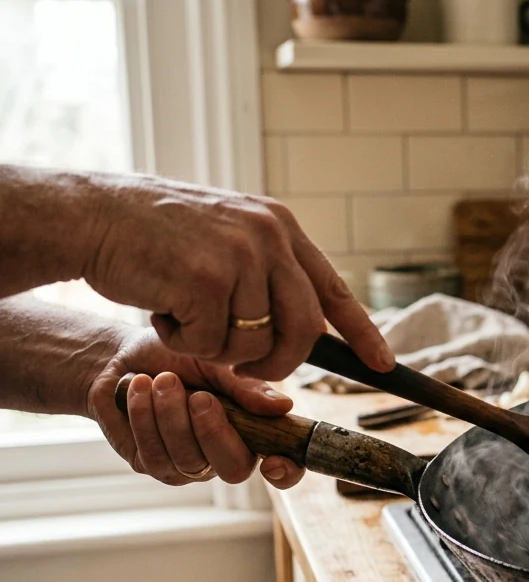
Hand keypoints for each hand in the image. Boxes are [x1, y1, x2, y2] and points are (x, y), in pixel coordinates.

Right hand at [75, 172, 392, 379]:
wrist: (91, 215)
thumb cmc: (154, 237)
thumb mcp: (227, 238)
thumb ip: (268, 272)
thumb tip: (309, 328)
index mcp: (280, 227)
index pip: (334, 290)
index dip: (363, 333)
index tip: (384, 365)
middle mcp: (269, 237)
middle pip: (304, 330)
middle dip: (279, 363)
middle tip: (245, 366)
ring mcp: (241, 256)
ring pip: (255, 343)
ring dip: (217, 347)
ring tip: (184, 314)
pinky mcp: (207, 279)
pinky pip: (212, 344)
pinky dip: (183, 341)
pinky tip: (162, 310)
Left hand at [87, 330, 305, 488]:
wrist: (122, 356)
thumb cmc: (177, 358)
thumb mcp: (215, 365)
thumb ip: (246, 388)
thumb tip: (284, 406)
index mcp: (251, 433)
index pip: (283, 469)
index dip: (286, 472)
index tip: (273, 461)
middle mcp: (221, 456)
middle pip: (233, 470)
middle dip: (213, 432)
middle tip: (198, 396)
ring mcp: (184, 465)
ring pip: (186, 460)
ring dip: (172, 416)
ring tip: (161, 379)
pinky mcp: (147, 463)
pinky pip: (151, 453)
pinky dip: (143, 417)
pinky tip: (138, 388)